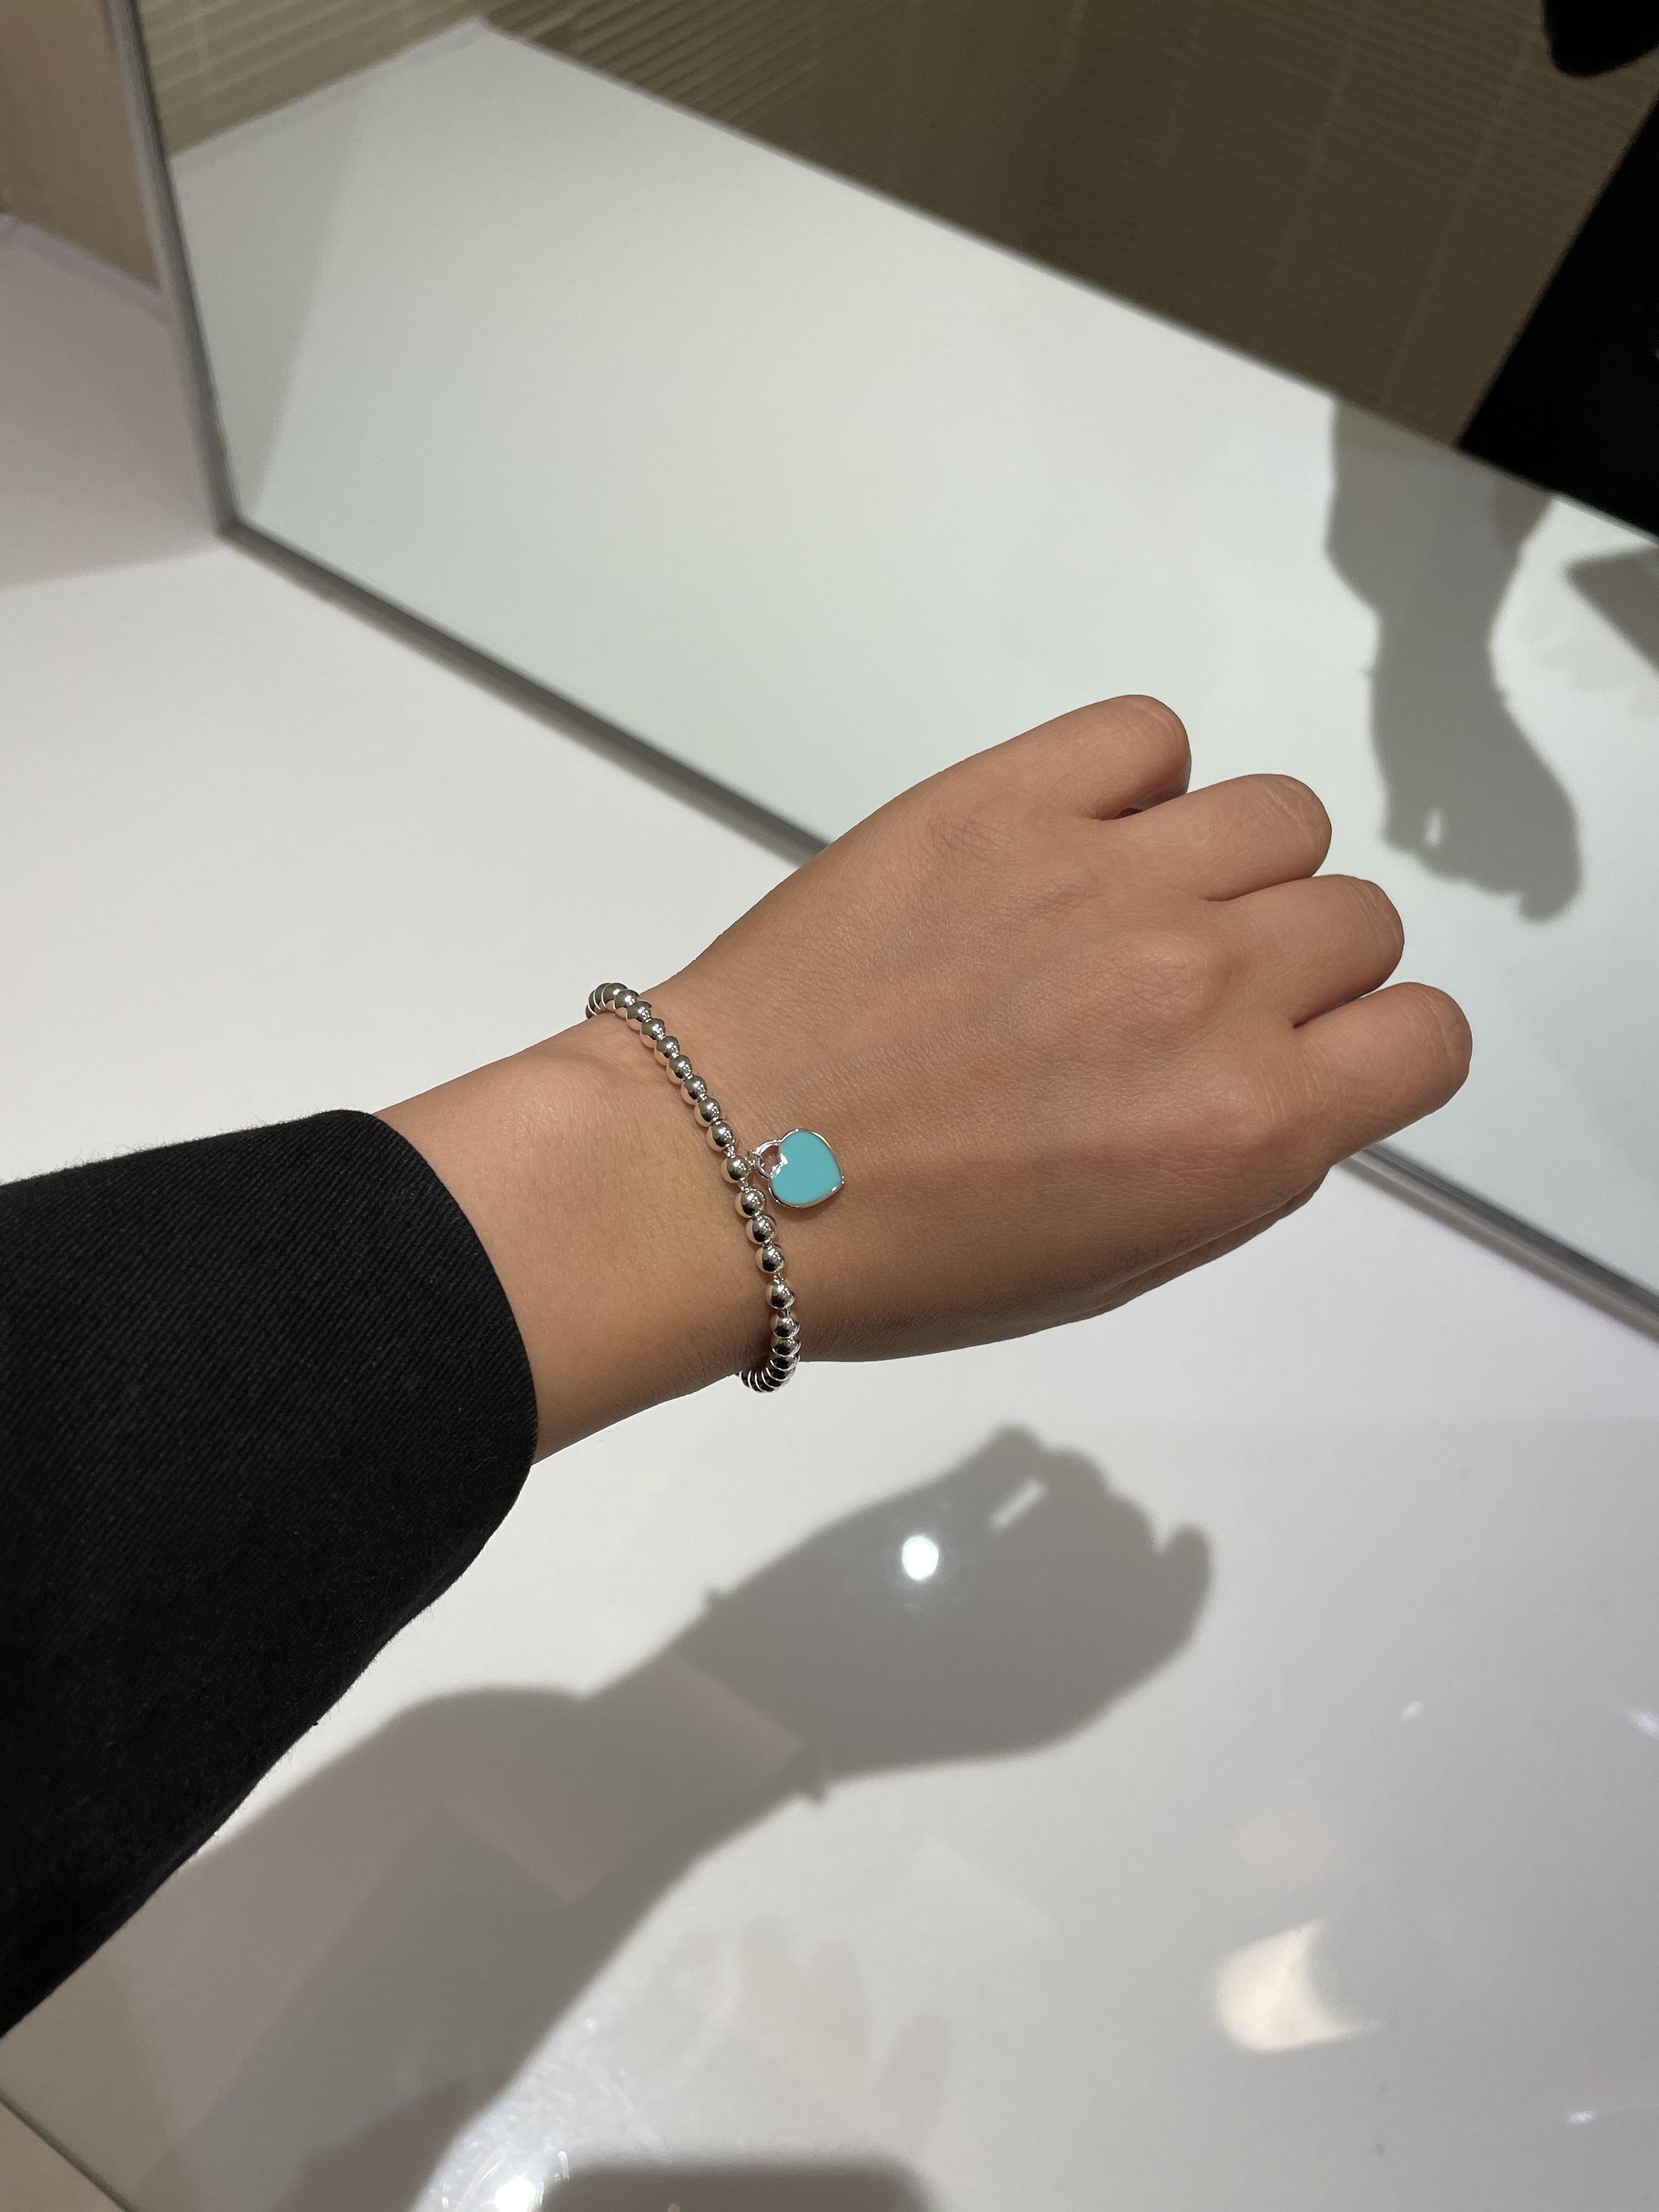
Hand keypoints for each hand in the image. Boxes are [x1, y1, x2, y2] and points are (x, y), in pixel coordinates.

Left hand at [384, 700, 1469, 1451]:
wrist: (717, 1175)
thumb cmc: (911, 1252)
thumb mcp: (1120, 1262)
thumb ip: (1246, 1163)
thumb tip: (1295, 1069)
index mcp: (1244, 1130)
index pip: (1428, 1036)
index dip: (1372, 1047)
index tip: (1300, 1054)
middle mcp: (1204, 987)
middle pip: (1355, 917)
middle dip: (1292, 963)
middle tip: (1179, 996)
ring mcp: (1108, 877)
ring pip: (1279, 812)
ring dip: (1229, 863)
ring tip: (1124, 907)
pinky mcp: (1005, 799)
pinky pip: (1149, 733)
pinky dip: (1133, 780)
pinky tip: (1068, 841)